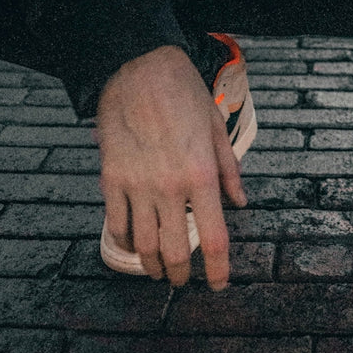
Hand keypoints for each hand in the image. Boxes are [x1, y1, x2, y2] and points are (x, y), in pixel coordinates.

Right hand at [95, 43, 246, 290]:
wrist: (139, 68)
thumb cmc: (183, 93)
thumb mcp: (216, 128)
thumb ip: (229, 170)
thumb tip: (240, 203)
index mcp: (201, 175)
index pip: (213, 238)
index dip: (218, 269)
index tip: (220, 284)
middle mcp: (170, 187)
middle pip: (175, 251)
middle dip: (182, 275)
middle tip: (185, 280)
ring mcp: (137, 185)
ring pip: (143, 246)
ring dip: (152, 266)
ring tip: (159, 271)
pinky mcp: (112, 179)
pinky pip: (116, 224)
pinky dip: (124, 243)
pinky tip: (131, 246)